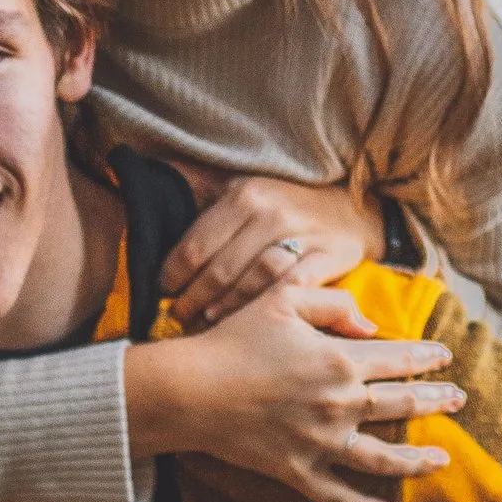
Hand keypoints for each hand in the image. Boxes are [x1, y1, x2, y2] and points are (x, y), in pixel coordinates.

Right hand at [123, 281, 464, 501]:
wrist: (191, 390)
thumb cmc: (234, 339)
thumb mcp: (283, 299)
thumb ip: (332, 302)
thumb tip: (372, 326)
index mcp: (340, 360)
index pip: (400, 359)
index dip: (427, 356)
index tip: (446, 356)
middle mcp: (340, 405)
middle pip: (403, 404)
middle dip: (437, 401)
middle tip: (459, 401)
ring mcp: (322, 444)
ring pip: (384, 458)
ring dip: (418, 460)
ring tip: (443, 460)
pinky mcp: (298, 472)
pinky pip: (339, 496)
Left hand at [161, 176, 384, 329]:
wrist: (354, 209)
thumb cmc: (288, 203)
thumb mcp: (245, 187)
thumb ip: (202, 190)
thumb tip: (147, 180)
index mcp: (244, 194)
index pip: (195, 245)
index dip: (172, 276)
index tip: (163, 293)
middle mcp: (271, 212)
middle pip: (219, 269)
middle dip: (191, 299)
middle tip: (177, 317)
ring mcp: (303, 234)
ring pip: (251, 282)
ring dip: (224, 308)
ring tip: (204, 322)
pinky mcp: (329, 256)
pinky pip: (290, 288)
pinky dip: (265, 306)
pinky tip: (248, 320)